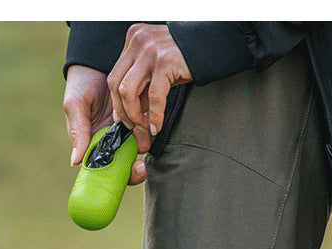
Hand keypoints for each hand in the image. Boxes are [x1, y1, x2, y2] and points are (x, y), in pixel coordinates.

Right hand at [64, 65, 147, 184]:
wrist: (99, 56)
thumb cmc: (82, 83)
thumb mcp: (75, 105)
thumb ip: (78, 132)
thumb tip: (75, 162)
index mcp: (92, 142)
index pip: (104, 168)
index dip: (117, 176)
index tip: (129, 173)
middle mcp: (109, 139)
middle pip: (123, 165)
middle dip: (134, 170)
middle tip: (141, 166)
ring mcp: (124, 128)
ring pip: (136, 148)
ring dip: (143, 146)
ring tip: (147, 139)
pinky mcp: (137, 113)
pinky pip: (145, 126)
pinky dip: (149, 126)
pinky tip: (151, 122)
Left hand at [107, 23, 191, 153]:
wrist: (216, 44)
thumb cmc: (185, 57)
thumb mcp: (156, 66)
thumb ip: (141, 83)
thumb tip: (127, 112)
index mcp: (133, 39)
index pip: (114, 76)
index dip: (116, 101)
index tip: (121, 118)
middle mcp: (138, 41)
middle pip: (115, 83)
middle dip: (122, 111)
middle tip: (131, 127)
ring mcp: (151, 50)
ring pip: (127, 90)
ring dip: (134, 115)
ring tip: (144, 127)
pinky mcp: (166, 61)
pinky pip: (153, 96)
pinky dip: (154, 115)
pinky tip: (156, 126)